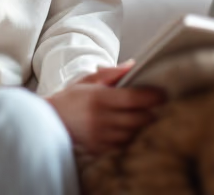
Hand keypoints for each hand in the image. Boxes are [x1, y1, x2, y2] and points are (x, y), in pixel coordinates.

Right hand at [47, 62, 164, 154]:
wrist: (50, 121)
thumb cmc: (72, 98)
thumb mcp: (89, 81)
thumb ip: (112, 73)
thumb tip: (134, 64)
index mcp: (99, 97)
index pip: (133, 99)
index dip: (152, 97)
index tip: (164, 95)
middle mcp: (100, 118)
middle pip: (138, 119)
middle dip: (151, 113)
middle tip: (159, 107)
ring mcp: (99, 136)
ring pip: (133, 133)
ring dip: (141, 126)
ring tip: (144, 117)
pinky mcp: (98, 149)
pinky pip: (123, 145)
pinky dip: (130, 138)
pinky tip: (129, 129)